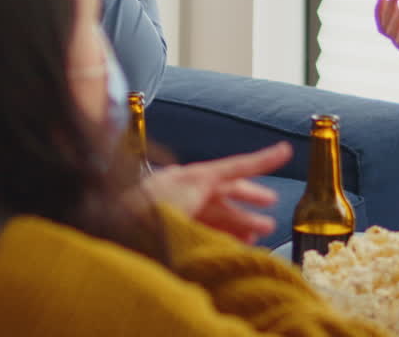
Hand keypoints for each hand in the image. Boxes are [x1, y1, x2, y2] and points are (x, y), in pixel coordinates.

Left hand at [142, 142, 291, 242]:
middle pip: (226, 193)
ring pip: (216, 213)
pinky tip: (233, 245)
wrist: (112, 224)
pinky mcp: (168, 225)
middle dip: (250, 200)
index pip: (235, 167)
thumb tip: (265, 182)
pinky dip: (220, 234)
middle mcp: (187, 190)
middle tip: (272, 205)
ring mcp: (177, 208)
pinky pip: (202, 227)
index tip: (285, 151)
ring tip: (259, 234)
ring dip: (239, 223)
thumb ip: (227, 186)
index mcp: (194, 177)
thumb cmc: (152, 205)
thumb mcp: (195, 190)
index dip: (262, 161)